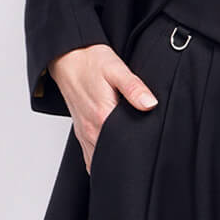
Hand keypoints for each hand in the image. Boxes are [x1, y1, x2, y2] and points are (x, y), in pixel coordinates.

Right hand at [49, 42, 157, 172]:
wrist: (67, 58)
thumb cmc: (91, 62)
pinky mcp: (81, 133)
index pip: (125, 145)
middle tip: (145, 153)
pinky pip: (91, 157)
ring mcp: (84, 134)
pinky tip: (114, 153)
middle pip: (113, 157)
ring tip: (131, 156)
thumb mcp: (116, 69)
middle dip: (129, 159)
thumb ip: (134, 88)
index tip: (151, 148)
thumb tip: (151, 103)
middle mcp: (91, 130)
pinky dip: (102, 160)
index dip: (140, 149)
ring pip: (100, 161)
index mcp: (102, 116)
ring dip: (115, 160)